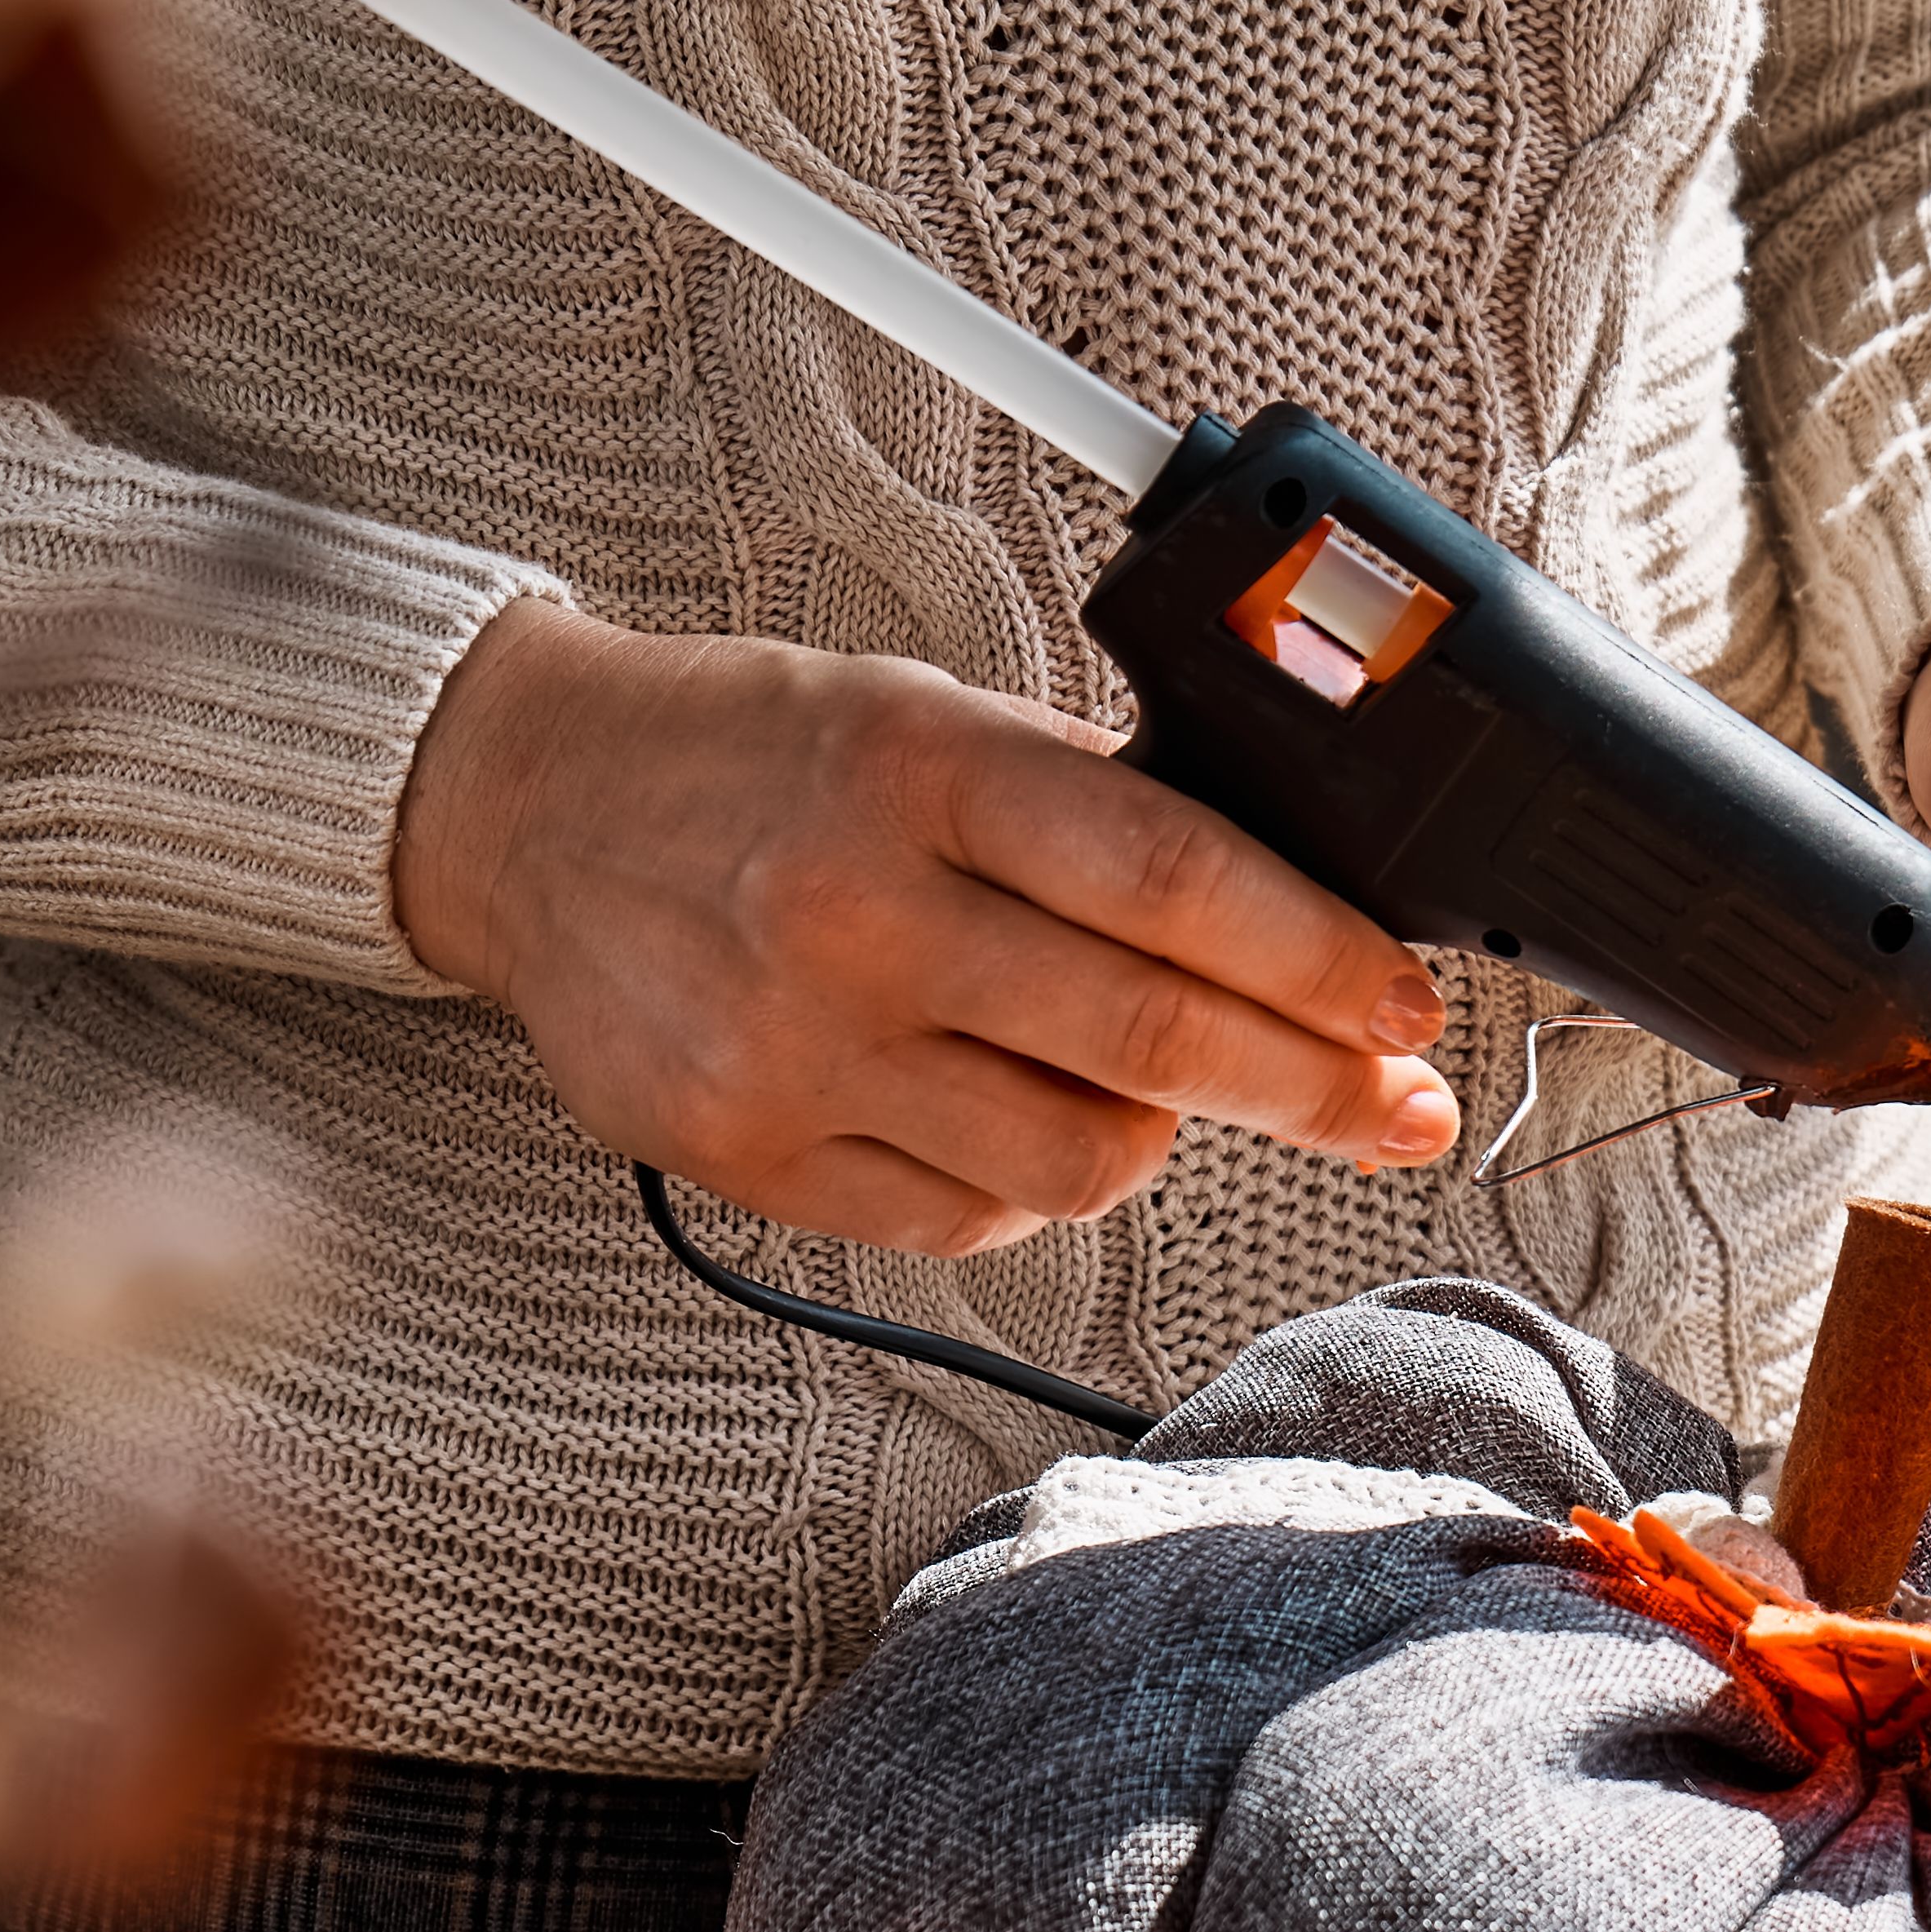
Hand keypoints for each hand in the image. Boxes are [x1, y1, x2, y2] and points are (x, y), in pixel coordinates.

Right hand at [394, 600, 1457, 1257]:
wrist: (525, 808)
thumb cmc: (759, 757)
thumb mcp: (927, 715)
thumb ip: (1091, 806)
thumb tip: (1300, 911)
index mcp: (921, 770)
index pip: (1178, 880)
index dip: (1321, 959)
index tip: (1405, 1008)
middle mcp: (856, 913)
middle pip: (1155, 1040)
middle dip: (1314, 1085)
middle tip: (1395, 1107)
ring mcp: (798, 1048)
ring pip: (1076, 1157)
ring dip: (1158, 1133)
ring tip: (1147, 1082)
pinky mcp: (752, 1152)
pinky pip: (969, 1216)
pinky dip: (1029, 1176)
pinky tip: (1012, 1110)